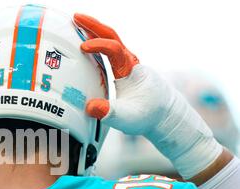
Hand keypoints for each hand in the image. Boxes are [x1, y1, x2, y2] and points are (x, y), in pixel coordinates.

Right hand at [74, 13, 222, 179]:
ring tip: (76, 25)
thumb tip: (91, 107)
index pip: (115, 49)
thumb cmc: (148, 115)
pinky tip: (86, 44)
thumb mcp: (127, 117)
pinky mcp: (123, 69)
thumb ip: (109, 113)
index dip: (99, 45)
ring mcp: (127, 64)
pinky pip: (109, 49)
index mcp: (131, 70)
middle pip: (113, 36)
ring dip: (95, 31)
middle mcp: (130, 62)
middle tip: (76, 17)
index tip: (83, 48)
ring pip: (111, 40)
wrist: (165, 114)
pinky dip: (97, 42)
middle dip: (94, 25)